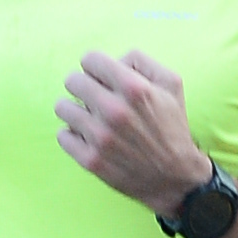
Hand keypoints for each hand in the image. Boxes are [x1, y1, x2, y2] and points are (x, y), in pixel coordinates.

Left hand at [56, 51, 209, 217]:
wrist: (176, 177)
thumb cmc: (172, 126)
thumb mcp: (171, 83)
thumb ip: (140, 61)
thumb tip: (112, 60)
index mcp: (133, 88)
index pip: (89, 59)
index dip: (96, 67)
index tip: (102, 78)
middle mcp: (114, 111)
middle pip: (72, 80)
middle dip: (84, 86)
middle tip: (97, 98)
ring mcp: (99, 137)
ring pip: (62, 107)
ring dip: (76, 110)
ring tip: (92, 118)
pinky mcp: (90, 160)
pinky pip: (62, 135)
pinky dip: (73, 135)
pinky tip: (90, 137)